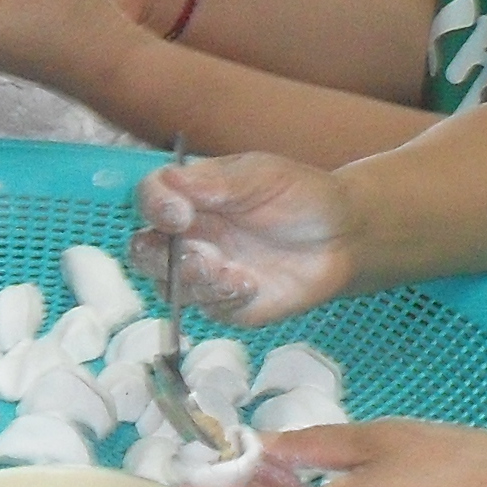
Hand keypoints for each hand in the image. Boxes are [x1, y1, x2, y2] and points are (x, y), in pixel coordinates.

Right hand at [130, 148, 359, 321]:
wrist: (343, 237)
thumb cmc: (301, 196)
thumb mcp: (262, 176)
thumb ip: (217, 183)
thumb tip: (170, 182)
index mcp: (191, 196)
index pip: (150, 198)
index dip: (155, 207)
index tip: (178, 215)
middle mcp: (189, 235)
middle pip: (143, 251)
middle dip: (160, 257)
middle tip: (199, 256)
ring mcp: (204, 272)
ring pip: (168, 287)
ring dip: (194, 282)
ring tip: (235, 274)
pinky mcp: (225, 304)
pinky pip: (206, 309)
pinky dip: (223, 298)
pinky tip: (251, 285)